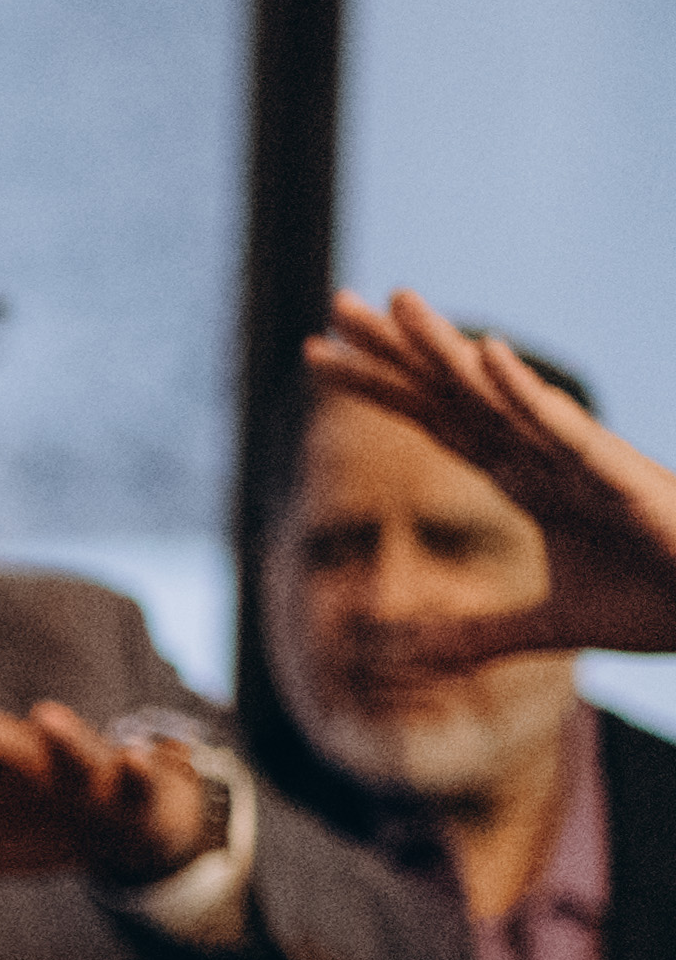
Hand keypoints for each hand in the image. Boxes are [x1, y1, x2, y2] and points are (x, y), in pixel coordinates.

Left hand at [0, 700, 214, 887]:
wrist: (114, 824)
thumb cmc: (29, 822)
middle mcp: (26, 764)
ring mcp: (78, 773)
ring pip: (68, 750)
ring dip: (60, 734)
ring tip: (46, 713)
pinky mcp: (127, 788)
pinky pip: (134, 776)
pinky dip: (136, 767)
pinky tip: (137, 756)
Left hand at [304, 288, 675, 656]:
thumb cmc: (661, 602)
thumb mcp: (552, 626)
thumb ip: (477, 635)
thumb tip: (405, 656)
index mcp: (528, 479)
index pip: (436, 423)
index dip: (379, 389)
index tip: (317, 356)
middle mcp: (547, 456)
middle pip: (455, 394)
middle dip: (397, 350)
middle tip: (336, 303)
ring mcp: (584, 461)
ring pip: (501, 396)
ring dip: (450, 351)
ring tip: (397, 303)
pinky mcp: (622, 479)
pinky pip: (565, 431)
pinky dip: (525, 396)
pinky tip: (487, 357)